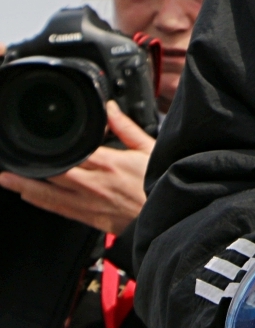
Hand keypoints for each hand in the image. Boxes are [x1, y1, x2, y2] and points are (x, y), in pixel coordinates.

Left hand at [0, 101, 153, 233]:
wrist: (166, 218)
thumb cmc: (161, 186)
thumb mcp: (149, 150)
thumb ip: (126, 129)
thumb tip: (111, 109)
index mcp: (108, 163)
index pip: (72, 151)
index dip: (51, 145)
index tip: (37, 138)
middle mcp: (93, 183)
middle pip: (53, 171)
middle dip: (30, 165)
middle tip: (11, 157)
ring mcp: (88, 202)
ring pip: (48, 192)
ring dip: (24, 184)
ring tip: (5, 177)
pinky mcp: (89, 217)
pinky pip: (58, 209)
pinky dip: (39, 201)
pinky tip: (26, 195)